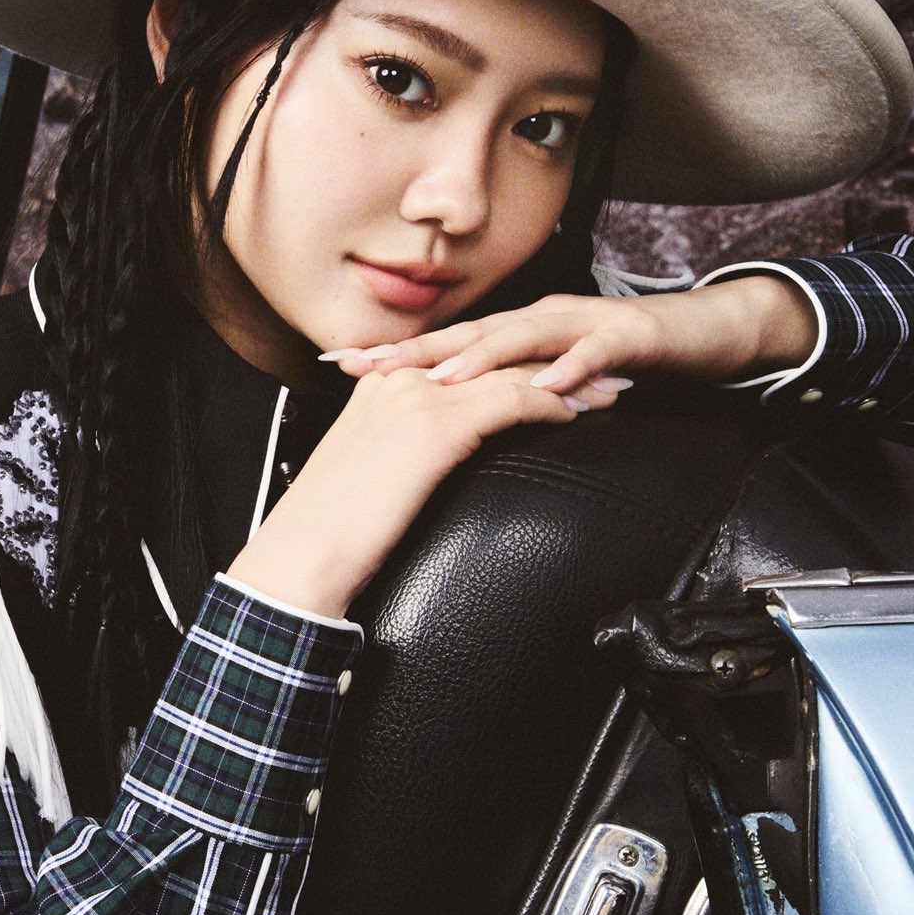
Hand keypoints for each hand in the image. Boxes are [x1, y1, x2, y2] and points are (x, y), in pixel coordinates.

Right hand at [228, 363, 580, 618]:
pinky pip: (512, 402)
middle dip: (556, 362)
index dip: (518, 361)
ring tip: (610, 387)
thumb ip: (402, 446)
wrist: (303, 555)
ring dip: (571, 379)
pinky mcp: (436, 427)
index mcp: (383, 382)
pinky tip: (580, 411)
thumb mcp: (370, 468)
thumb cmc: (332, 529)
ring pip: (513, 373)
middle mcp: (402, 379)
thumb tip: (430, 457)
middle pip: (496, 358)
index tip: (558, 369)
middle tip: (604, 368)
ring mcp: (419, 398)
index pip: (468, 359)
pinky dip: (554, 403)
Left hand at [322, 277, 818, 398]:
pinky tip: (547, 387)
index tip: (340, 367)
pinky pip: (594, 352)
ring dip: (484, 357)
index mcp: (519, 332)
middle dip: (417, 351)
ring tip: (445, 379)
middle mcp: (542, 319)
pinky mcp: (628, 336)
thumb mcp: (557, 382)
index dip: (395, 354)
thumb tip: (459, 425)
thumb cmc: (627, 360)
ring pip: (525, 337)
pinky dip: (569, 369)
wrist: (707, 333)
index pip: (448, 343)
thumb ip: (512, 396)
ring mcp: (583, 323)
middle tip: (368, 368)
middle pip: (471, 332)